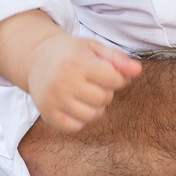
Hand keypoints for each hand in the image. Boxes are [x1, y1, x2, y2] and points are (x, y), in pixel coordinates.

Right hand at [27, 34, 141, 132]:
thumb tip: (138, 71)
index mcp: (78, 62)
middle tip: (97, 83)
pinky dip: (82, 120)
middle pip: (103, 98)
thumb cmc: (72, 53)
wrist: (37, 59)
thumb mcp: (95, 48)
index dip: (119, 78)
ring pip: (92, 115)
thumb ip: (118, 59)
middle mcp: (64, 81)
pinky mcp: (47, 113)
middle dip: (107, 92)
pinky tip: (78, 106)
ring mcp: (54, 99)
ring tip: (90, 95)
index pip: (113, 79)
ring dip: (97, 107)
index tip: (112, 74)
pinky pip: (75, 127)